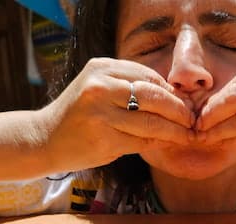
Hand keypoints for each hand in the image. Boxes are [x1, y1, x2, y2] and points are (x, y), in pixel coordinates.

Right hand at [40, 58, 196, 170]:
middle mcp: (100, 86)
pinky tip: (164, 144)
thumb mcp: (99, 89)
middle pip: (154, 96)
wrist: (43, 139)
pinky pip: (140, 140)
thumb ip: (129, 87)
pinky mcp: (103, 138)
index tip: (185, 103)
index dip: (170, 91)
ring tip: (187, 135)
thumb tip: (175, 97)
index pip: (148, 76)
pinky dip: (156, 143)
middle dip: (178, 110)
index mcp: (101, 67)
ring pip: (150, 121)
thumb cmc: (78, 116)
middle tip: (192, 120)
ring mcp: (100, 113)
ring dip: (174, 130)